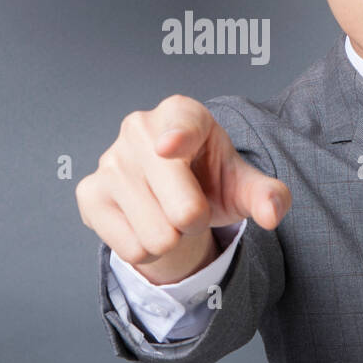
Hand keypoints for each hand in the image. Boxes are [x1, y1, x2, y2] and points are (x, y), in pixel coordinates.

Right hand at [76, 94, 290, 283]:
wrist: (169, 189)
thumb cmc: (207, 176)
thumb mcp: (241, 183)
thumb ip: (266, 194)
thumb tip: (272, 212)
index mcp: (181, 113)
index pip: (181, 128)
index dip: (177, 139)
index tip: (169, 147)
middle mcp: (138, 128)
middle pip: (182, 210)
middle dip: (197, 221)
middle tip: (191, 206)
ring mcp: (109, 160)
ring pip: (156, 237)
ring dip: (171, 239)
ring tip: (167, 214)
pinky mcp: (89, 193)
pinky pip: (130, 249)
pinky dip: (146, 249)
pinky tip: (145, 223)